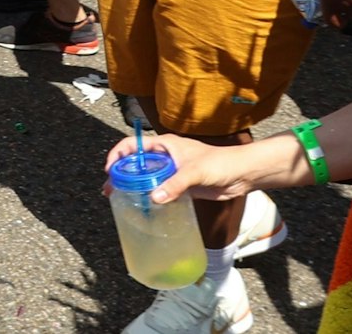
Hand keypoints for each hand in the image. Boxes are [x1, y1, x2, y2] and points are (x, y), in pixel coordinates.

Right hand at [103, 134, 254, 203]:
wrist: (241, 174)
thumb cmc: (220, 163)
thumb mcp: (194, 172)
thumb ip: (174, 184)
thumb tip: (153, 198)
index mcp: (164, 144)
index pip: (133, 145)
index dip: (118, 155)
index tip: (110, 170)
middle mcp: (164, 156)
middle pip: (136, 163)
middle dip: (121, 174)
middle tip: (110, 190)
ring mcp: (171, 171)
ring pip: (145, 178)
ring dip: (133, 187)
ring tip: (120, 199)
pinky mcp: (180, 185)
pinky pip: (158, 189)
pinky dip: (148, 196)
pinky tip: (143, 206)